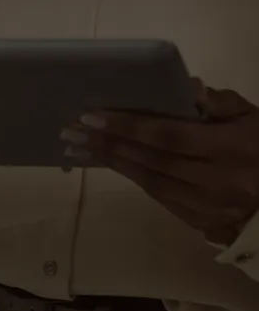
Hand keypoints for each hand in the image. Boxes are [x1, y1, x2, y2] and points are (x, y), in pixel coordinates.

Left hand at [61, 82, 258, 246]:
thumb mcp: (252, 116)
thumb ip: (219, 101)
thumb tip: (187, 86)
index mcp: (228, 150)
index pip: (167, 136)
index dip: (128, 126)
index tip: (91, 116)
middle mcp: (216, 183)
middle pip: (151, 161)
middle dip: (108, 144)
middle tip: (70, 130)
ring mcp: (209, 208)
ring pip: (151, 182)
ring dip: (112, 163)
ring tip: (79, 147)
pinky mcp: (204, 224)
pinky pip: (161, 198)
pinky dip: (134, 178)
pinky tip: (111, 164)